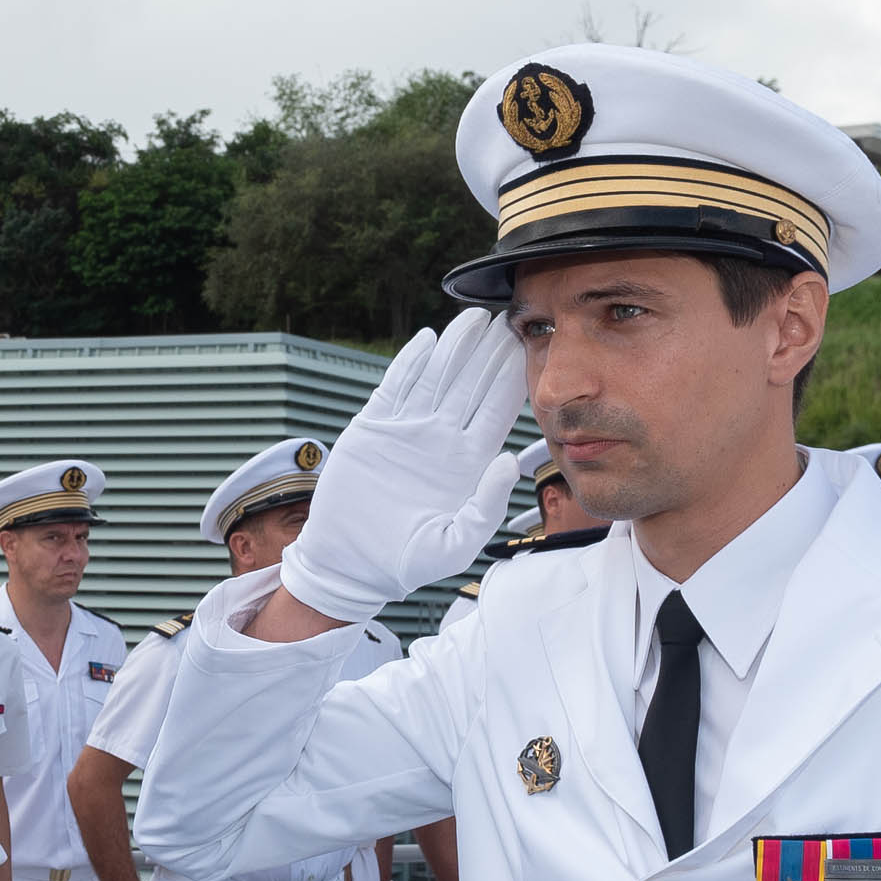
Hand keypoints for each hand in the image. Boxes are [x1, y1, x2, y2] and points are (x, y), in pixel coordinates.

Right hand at [275, 310, 531, 623]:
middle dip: (489, 352)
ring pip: (437, 378)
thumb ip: (486, 506)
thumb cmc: (407, 561)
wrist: (353, 563)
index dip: (511, 380)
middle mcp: (441, 439)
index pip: (497, 411)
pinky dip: (409, 363)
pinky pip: (394, 388)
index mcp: (466, 462)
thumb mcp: (456, 543)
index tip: (527, 349)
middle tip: (507, 318)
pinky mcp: (373, 428)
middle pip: (471, 385)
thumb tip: (507, 463)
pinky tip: (426, 340)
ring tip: (474, 317)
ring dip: (455, 348)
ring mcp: (407, 431)